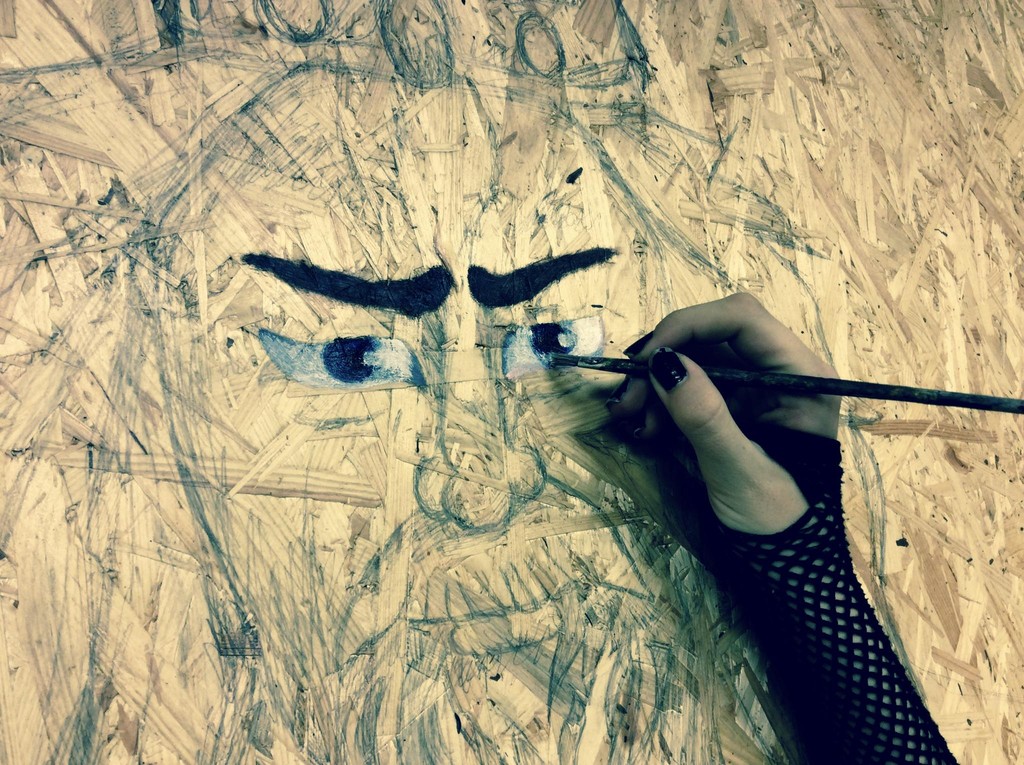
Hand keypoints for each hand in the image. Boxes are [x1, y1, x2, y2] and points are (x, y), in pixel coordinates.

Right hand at [606, 293, 840, 534]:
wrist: (787, 563)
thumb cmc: (778, 519)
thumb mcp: (739, 470)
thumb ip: (704, 416)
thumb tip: (662, 364)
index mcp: (800, 376)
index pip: (741, 320)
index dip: (688, 326)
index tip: (646, 358)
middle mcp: (777, 371)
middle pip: (710, 335)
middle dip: (663, 359)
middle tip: (626, 396)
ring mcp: (751, 389)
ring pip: (692, 360)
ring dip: (653, 383)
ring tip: (628, 419)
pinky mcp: (729, 407)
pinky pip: (687, 387)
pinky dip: (659, 402)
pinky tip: (644, 428)